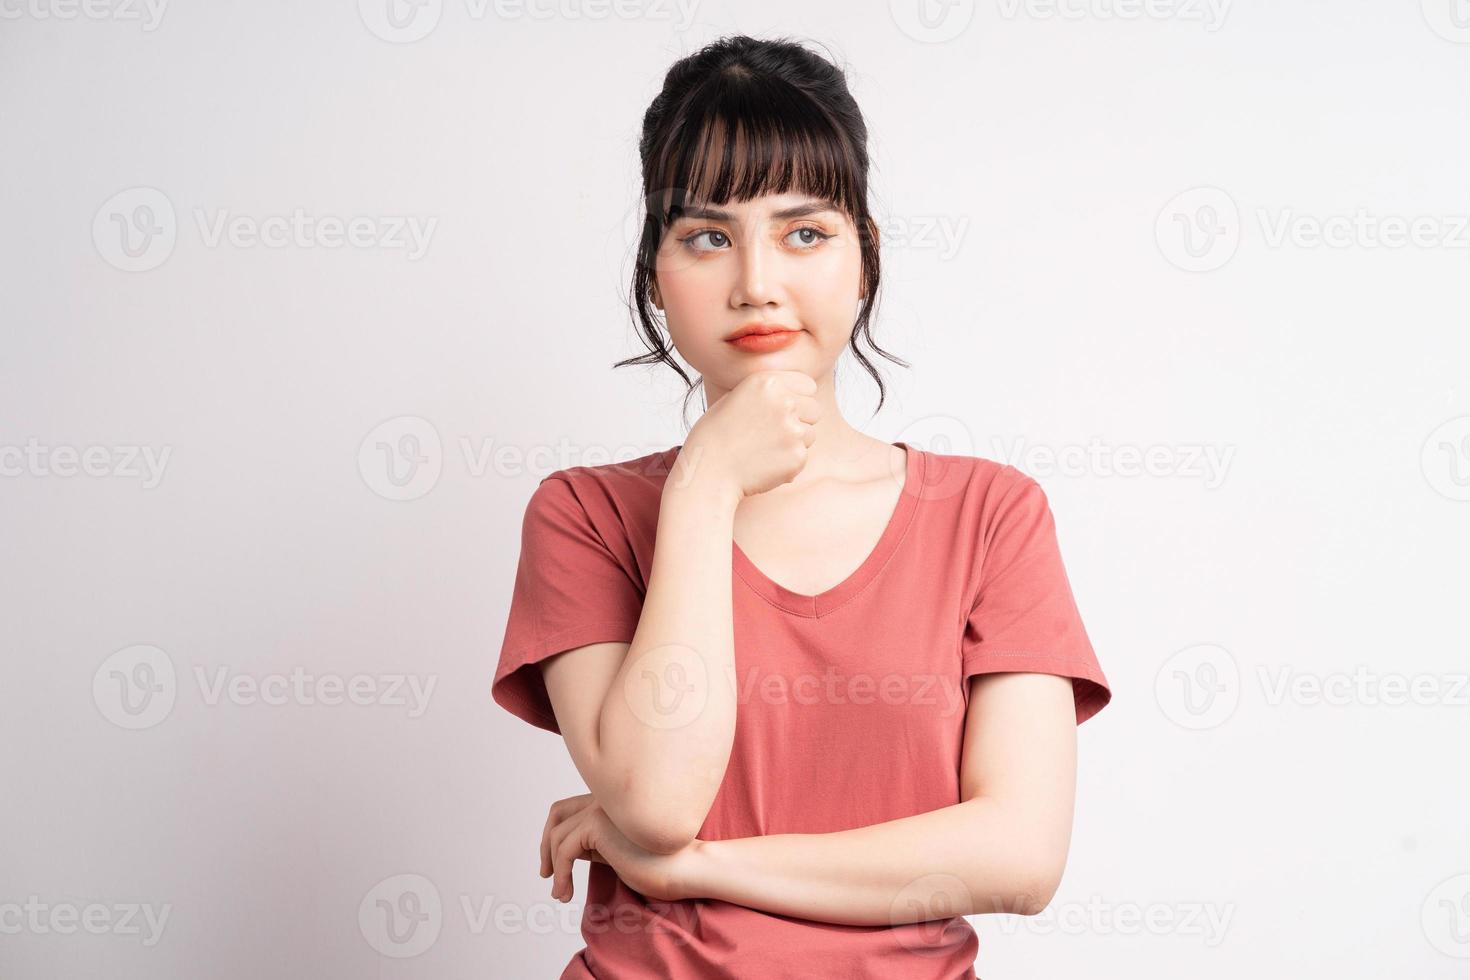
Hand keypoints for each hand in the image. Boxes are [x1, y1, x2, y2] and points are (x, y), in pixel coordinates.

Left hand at [540, 793, 698, 903]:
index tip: (552, 867)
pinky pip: (564, 849)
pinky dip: (560, 873)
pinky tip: (566, 891)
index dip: (554, 834)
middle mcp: (604, 799)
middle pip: (557, 813)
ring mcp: (601, 808)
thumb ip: (595, 845)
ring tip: (561, 894)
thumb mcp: (617, 852)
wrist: (684, 869)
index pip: (569, 808)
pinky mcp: (598, 824)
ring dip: (554, 867)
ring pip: (558, 835)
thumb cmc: (658, 866)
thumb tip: (567, 853)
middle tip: (546, 875)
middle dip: (546, 845)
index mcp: (611, 802)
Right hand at [677, 370, 821, 498]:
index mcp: (768, 382)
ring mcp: (793, 429)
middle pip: (815, 409)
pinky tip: (763, 464)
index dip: (797, 399)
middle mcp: (784, 401)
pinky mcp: (797, 456)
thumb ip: (770, 391)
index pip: (808, 386)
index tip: (780, 412)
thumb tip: (800, 392)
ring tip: (764, 449)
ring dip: (794, 443)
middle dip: (800, 421)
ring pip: (810, 435)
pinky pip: (803, 457)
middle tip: (772, 434)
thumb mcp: (739, 396)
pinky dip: (788, 464)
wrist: (708, 470)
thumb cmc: (718, 434)